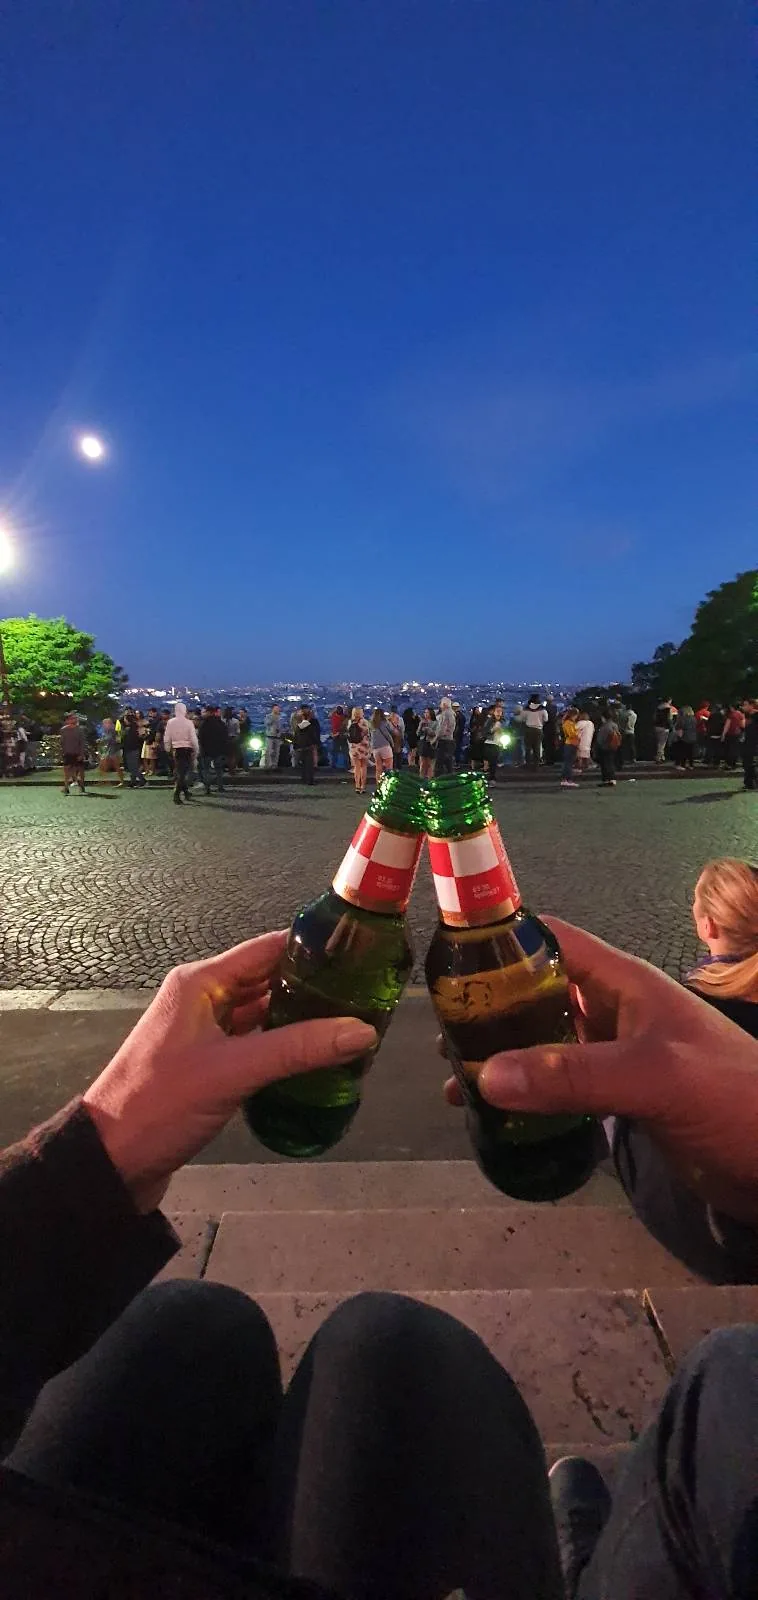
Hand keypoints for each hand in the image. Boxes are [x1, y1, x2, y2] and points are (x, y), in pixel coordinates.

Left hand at [84, 932, 375, 1212]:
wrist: (112, 1160)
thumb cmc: (161, 1104)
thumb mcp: (234, 1071)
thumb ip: (299, 1049)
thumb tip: (363, 1030)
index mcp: (201, 983)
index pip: (267, 949)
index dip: (312, 949)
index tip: (358, 955)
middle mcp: (203, 999)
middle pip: (269, 980)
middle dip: (314, 987)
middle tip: (366, 997)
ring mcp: (204, 1032)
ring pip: (263, 1014)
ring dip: (301, 1019)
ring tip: (351, 1025)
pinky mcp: (208, 1064)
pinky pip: (255, 1043)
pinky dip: (283, 1047)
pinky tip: (316, 1058)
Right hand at [444, 917, 757, 1224]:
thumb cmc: (730, 1098)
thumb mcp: (652, 1078)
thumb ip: (572, 1075)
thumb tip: (484, 1076)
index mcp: (623, 983)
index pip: (551, 940)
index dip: (501, 941)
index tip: (445, 963)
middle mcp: (614, 1011)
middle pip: (538, 993)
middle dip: (488, 1011)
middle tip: (438, 1039)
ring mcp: (617, 1056)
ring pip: (545, 1044)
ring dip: (502, 1059)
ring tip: (455, 1085)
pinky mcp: (621, 1099)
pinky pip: (561, 1087)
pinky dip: (527, 1097)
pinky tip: (496, 1118)